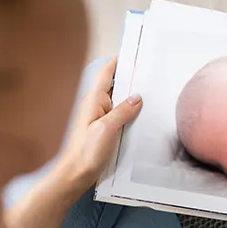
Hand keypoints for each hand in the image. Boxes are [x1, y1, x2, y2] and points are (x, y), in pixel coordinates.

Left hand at [57, 57, 141, 188]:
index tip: (133, 52)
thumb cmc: (86, 152)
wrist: (75, 175)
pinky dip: (130, 111)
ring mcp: (100, 117)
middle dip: (130, 77)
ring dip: (132, 96)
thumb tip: (137, 97)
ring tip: (151, 90)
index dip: (119, 61)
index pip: (106, 73)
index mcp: (94, 100)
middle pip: (115, 85)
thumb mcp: (107, 128)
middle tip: (149, 71)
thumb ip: (123, 111)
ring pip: (119, 100)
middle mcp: (96, 105)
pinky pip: (120, 114)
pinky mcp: (104, 129)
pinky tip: (142, 114)